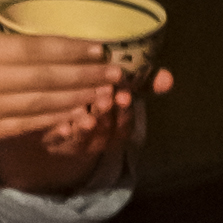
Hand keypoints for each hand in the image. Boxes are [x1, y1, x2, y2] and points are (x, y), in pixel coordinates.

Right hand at [0, 0, 128, 160]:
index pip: (39, 50)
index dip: (73, 49)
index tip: (100, 47)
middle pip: (50, 78)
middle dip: (87, 75)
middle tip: (117, 71)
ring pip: (46, 104)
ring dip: (80, 97)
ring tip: (107, 92)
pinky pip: (31, 125)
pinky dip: (57, 119)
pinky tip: (77, 113)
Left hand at [0, 63, 168, 198]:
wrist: (61, 119)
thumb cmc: (97, 98)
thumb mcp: (121, 90)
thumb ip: (145, 83)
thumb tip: (168, 79)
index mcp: (118, 128)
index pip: (125, 123)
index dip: (125, 111)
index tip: (124, 95)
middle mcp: (99, 139)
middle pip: (105, 130)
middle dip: (105, 115)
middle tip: (104, 98)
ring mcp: (76, 143)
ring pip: (83, 139)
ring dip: (85, 127)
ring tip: (84, 114)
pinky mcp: (54, 142)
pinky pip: (57, 142)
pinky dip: (60, 134)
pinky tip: (62, 124)